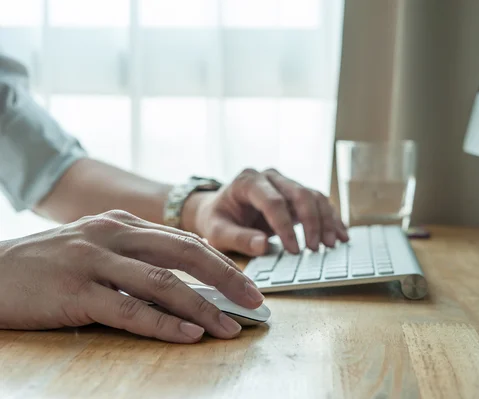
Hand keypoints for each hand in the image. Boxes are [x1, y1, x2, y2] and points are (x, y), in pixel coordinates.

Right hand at [0, 210, 263, 342]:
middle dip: (227, 278)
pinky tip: (189, 334)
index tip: (245, 283)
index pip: (184, 240)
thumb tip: (182, 281)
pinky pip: (130, 309)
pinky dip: (164, 323)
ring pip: (163, 282)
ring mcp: (94, 261)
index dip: (221, 262)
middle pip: (185, 253)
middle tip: (255, 300)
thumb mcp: (94, 246)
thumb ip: (134, 255)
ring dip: (203, 307)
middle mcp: (114, 235)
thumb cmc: (46, 264)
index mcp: (123, 223)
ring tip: (230, 327)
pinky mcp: (76, 291)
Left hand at [184, 168, 348, 255]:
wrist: (219, 210)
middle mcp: (270, 177)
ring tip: (332, 244)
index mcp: (248, 181)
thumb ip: (239, 238)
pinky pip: (318, 202)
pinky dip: (330, 218)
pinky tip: (339, 235)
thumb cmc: (218, 220)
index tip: (294, 250)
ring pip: (313, 196)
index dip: (285, 226)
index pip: (273, 201)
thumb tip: (263, 246)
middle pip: (299, 193)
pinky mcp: (295, 194)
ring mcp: (285, 183)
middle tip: (316, 248)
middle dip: (312, 222)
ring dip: (326, 220)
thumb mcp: (218, 232)